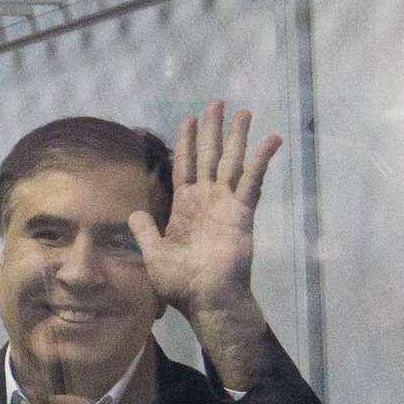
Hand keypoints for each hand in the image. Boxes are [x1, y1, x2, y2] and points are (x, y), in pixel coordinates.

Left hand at [129, 102, 278, 389]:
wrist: (206, 300)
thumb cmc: (180, 283)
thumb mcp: (153, 254)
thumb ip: (145, 231)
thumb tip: (133, 213)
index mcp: (184, 207)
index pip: (184, 166)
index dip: (187, 143)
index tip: (189, 119)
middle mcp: (206, 201)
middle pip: (209, 156)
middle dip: (212, 130)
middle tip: (217, 103)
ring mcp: (226, 205)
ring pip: (231, 162)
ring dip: (237, 137)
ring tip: (243, 112)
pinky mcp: (242, 213)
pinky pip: (252, 181)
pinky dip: (261, 160)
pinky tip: (270, 140)